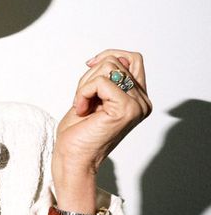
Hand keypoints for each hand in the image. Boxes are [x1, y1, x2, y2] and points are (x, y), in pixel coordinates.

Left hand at [52, 50, 151, 212]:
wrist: (73, 159)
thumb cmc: (78, 132)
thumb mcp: (94, 96)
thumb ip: (108, 78)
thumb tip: (113, 57)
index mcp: (138, 98)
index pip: (133, 59)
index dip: (109, 55)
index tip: (90, 66)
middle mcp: (142, 102)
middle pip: (116, 61)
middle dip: (91, 76)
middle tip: (84, 100)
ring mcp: (137, 106)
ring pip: (108, 68)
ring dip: (85, 85)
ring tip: (84, 106)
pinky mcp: (126, 109)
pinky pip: (101, 81)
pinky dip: (83, 92)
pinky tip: (82, 110)